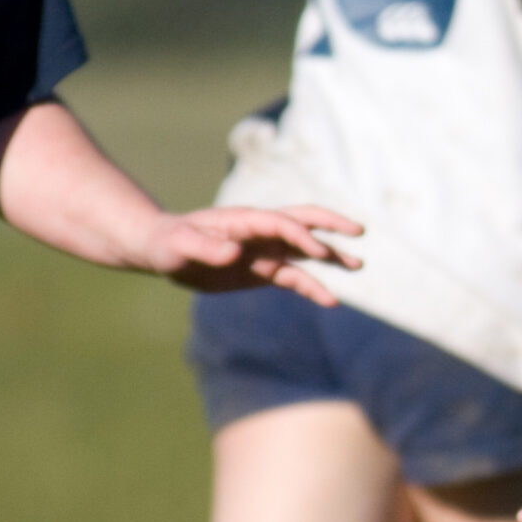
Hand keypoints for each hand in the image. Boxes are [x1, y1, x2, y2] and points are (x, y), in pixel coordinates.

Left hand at [140, 204, 362, 304]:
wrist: (162, 251)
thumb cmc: (168, 243)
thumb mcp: (181, 246)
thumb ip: (206, 247)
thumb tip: (234, 253)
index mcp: (244, 220)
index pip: (281, 223)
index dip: (301, 235)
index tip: (318, 252)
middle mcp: (261, 232)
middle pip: (304, 222)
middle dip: (331, 225)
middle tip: (359, 231)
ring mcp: (265, 250)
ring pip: (305, 251)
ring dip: (331, 256)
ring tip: (357, 265)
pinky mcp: (264, 270)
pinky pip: (294, 278)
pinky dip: (313, 288)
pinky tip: (331, 301)